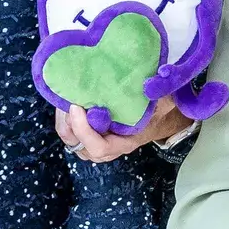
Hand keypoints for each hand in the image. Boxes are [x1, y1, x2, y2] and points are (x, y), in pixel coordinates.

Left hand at [57, 94, 186, 160]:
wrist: (159, 117)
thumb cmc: (160, 110)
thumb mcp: (163, 102)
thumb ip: (159, 93)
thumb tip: (154, 80)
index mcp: (124, 142)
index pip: (98, 147)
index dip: (83, 130)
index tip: (77, 107)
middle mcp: (107, 147)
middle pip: (78, 144)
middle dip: (68, 123)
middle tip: (67, 99)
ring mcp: (96, 142)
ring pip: (70, 138)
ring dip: (64, 119)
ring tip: (66, 97)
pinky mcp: (89, 134)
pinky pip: (70, 130)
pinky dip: (66, 117)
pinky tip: (69, 98)